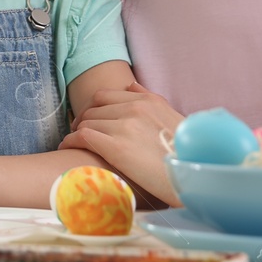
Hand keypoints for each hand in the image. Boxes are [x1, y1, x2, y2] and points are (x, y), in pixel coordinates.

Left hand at [61, 83, 184, 205]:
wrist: (195, 176)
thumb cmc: (186, 152)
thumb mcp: (171, 117)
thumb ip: (149, 99)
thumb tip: (130, 85)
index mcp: (148, 100)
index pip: (106, 95)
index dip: (93, 107)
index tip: (89, 118)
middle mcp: (134, 108)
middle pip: (93, 109)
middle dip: (83, 120)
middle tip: (79, 132)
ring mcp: (124, 126)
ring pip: (86, 122)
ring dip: (77, 132)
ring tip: (74, 143)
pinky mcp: (116, 147)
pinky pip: (83, 137)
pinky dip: (70, 141)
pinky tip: (66, 148)